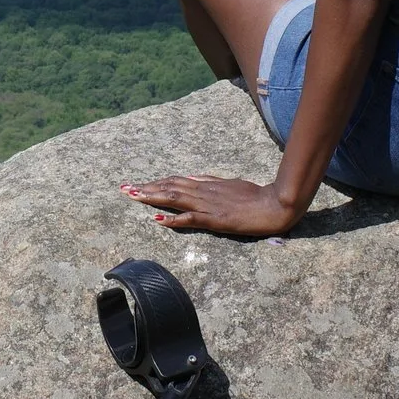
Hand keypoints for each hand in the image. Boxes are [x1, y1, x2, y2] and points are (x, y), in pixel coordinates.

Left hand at [122, 174, 297, 237]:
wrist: (274, 204)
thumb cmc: (254, 195)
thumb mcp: (228, 183)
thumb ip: (208, 181)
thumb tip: (190, 177)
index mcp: (205, 184)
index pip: (174, 180)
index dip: (154, 182)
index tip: (136, 184)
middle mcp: (203, 192)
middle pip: (169, 187)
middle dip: (145, 188)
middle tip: (124, 189)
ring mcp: (208, 205)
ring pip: (175, 199)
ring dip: (153, 198)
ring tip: (134, 197)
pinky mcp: (216, 220)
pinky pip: (192, 218)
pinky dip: (174, 219)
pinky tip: (159, 221)